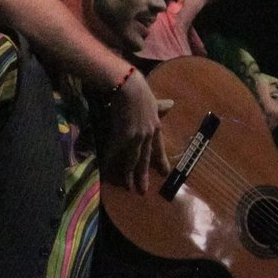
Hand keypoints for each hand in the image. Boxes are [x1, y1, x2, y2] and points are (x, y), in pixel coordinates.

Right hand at [105, 70, 164, 193]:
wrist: (128, 86)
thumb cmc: (139, 89)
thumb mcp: (153, 99)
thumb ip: (160, 106)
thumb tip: (172, 104)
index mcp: (155, 127)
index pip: (159, 147)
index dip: (161, 160)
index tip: (165, 173)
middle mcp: (147, 135)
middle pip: (145, 158)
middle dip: (143, 175)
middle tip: (142, 191)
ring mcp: (136, 137)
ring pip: (132, 159)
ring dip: (128, 175)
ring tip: (127, 187)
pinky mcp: (122, 136)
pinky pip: (115, 152)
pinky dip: (109, 162)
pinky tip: (105, 172)